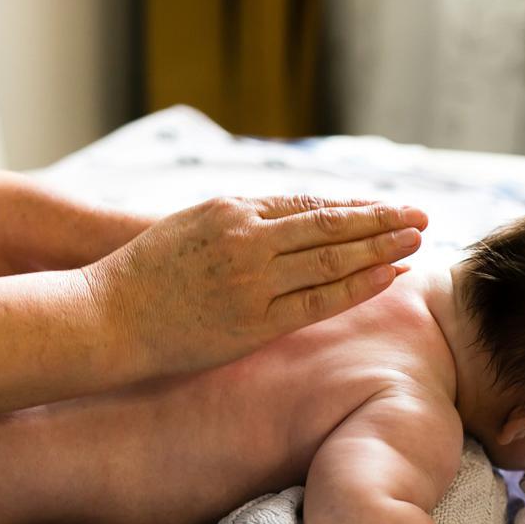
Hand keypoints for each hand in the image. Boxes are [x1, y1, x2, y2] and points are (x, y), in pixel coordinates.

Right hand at [83, 195, 426, 375]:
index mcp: (230, 209)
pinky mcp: (253, 320)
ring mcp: (253, 278)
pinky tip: (388, 276)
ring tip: (417, 239)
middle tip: (420, 215)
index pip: (307, 204)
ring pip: (332, 257)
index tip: (381, 207)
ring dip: (380, 246)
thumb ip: (233, 222)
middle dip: (380, 219)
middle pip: (330, 223)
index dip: (350, 206)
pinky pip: (318, 300)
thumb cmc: (138, 275)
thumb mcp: (185, 227)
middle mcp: (248, 236)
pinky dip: (356, 285)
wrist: (104, 316)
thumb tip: (274, 224)